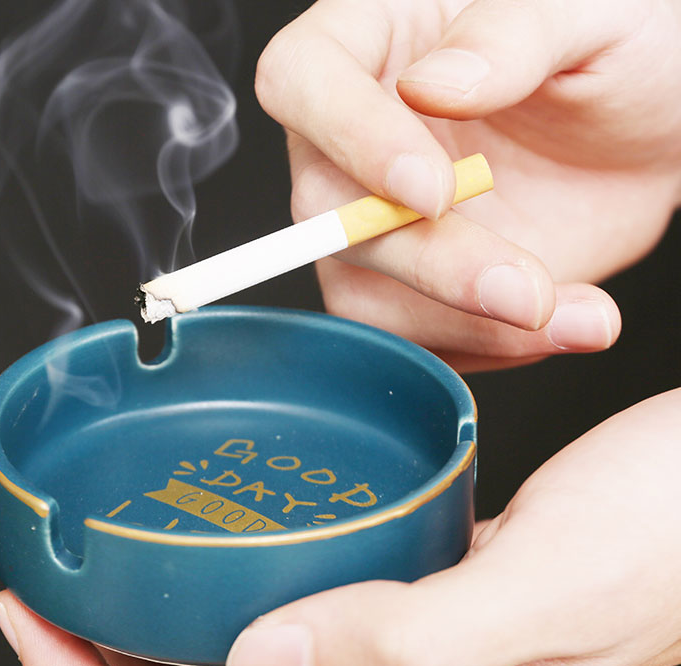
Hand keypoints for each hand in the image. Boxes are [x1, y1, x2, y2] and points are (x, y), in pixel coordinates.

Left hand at [0, 388, 680, 665]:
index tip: (26, 620)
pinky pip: (283, 591)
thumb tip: (259, 663)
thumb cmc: (665, 539)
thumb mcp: (547, 589)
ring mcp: (389, 628)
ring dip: (147, 615)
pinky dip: (223, 565)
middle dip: (90, 663)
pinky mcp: (407, 573)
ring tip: (92, 554)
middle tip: (32, 581)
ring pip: (228, 655)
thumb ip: (413, 642)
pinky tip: (212, 520)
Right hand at [256, 0, 680, 369]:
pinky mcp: (413, 287)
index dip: (349, 138)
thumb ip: (513, 34)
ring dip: (463, 322)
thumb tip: (434, 88)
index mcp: (374, 41)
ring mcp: (379, 223)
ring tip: (570, 310)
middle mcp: (356, 140)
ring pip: (362, 294)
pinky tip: (564, 319)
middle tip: (524, 289)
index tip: (431, 190)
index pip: (303, 81)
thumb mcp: (594, 10)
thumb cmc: (620, 48)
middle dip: (426, 262)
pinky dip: (490, 347)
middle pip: (327, 215)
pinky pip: (416, 338)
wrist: (649, 136)